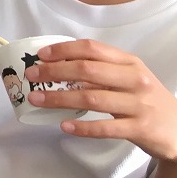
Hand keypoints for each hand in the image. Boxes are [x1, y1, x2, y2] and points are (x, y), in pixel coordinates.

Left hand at [25, 39, 176, 162]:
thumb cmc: (145, 100)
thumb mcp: (128, 79)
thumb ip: (100, 71)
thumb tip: (56, 67)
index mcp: (129, 62)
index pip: (91, 49)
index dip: (63, 50)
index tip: (41, 56)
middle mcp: (135, 79)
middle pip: (87, 71)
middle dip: (54, 72)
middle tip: (31, 77)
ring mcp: (139, 104)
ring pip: (91, 98)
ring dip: (59, 98)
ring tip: (37, 100)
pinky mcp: (141, 128)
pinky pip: (105, 127)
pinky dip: (82, 127)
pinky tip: (64, 125)